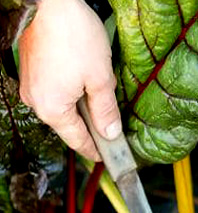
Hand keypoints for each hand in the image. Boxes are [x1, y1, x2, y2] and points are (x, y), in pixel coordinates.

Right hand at [18, 0, 120, 160]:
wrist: (51, 2)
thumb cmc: (75, 37)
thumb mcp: (100, 79)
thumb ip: (106, 111)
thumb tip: (110, 133)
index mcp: (53, 109)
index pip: (77, 140)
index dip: (95, 150)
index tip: (107, 157)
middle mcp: (36, 101)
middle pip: (69, 125)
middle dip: (92, 125)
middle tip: (113, 127)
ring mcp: (31, 86)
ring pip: (63, 107)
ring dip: (84, 106)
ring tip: (102, 93)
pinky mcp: (32, 71)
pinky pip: (55, 92)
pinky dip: (72, 93)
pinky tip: (87, 80)